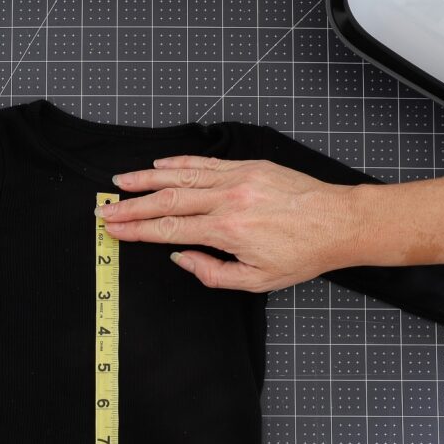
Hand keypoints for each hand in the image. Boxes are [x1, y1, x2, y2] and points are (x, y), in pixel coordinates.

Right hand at [96, 155, 362, 291]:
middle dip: (131, 206)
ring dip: (146, 179)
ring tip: (120, 182)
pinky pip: (205, 163)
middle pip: (166, 201)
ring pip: (180, 176)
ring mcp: (237, 178)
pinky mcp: (248, 166)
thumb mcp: (256, 281)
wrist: (339, 223)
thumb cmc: (302, 255)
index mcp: (226, 230)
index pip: (167, 229)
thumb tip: (180, 257)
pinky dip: (179, 163)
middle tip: (105, 209)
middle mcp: (227, 199)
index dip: (136, 230)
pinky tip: (159, 165)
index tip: (113, 229)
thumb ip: (211, 272)